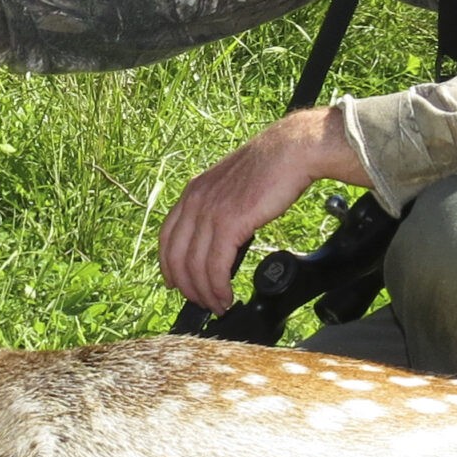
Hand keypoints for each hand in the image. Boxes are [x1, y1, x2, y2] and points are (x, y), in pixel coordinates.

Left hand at [160, 106, 370, 312]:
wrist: (290, 151)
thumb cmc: (269, 167)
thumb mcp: (231, 185)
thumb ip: (219, 207)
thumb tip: (222, 235)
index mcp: (193, 192)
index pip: (167, 237)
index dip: (167, 265)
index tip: (174, 284)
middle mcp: (195, 202)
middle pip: (176, 257)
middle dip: (186, 286)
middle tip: (199, 303)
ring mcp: (210, 212)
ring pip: (194, 266)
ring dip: (204, 293)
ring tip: (216, 305)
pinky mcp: (229, 223)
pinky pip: (215, 266)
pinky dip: (218, 288)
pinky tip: (226, 297)